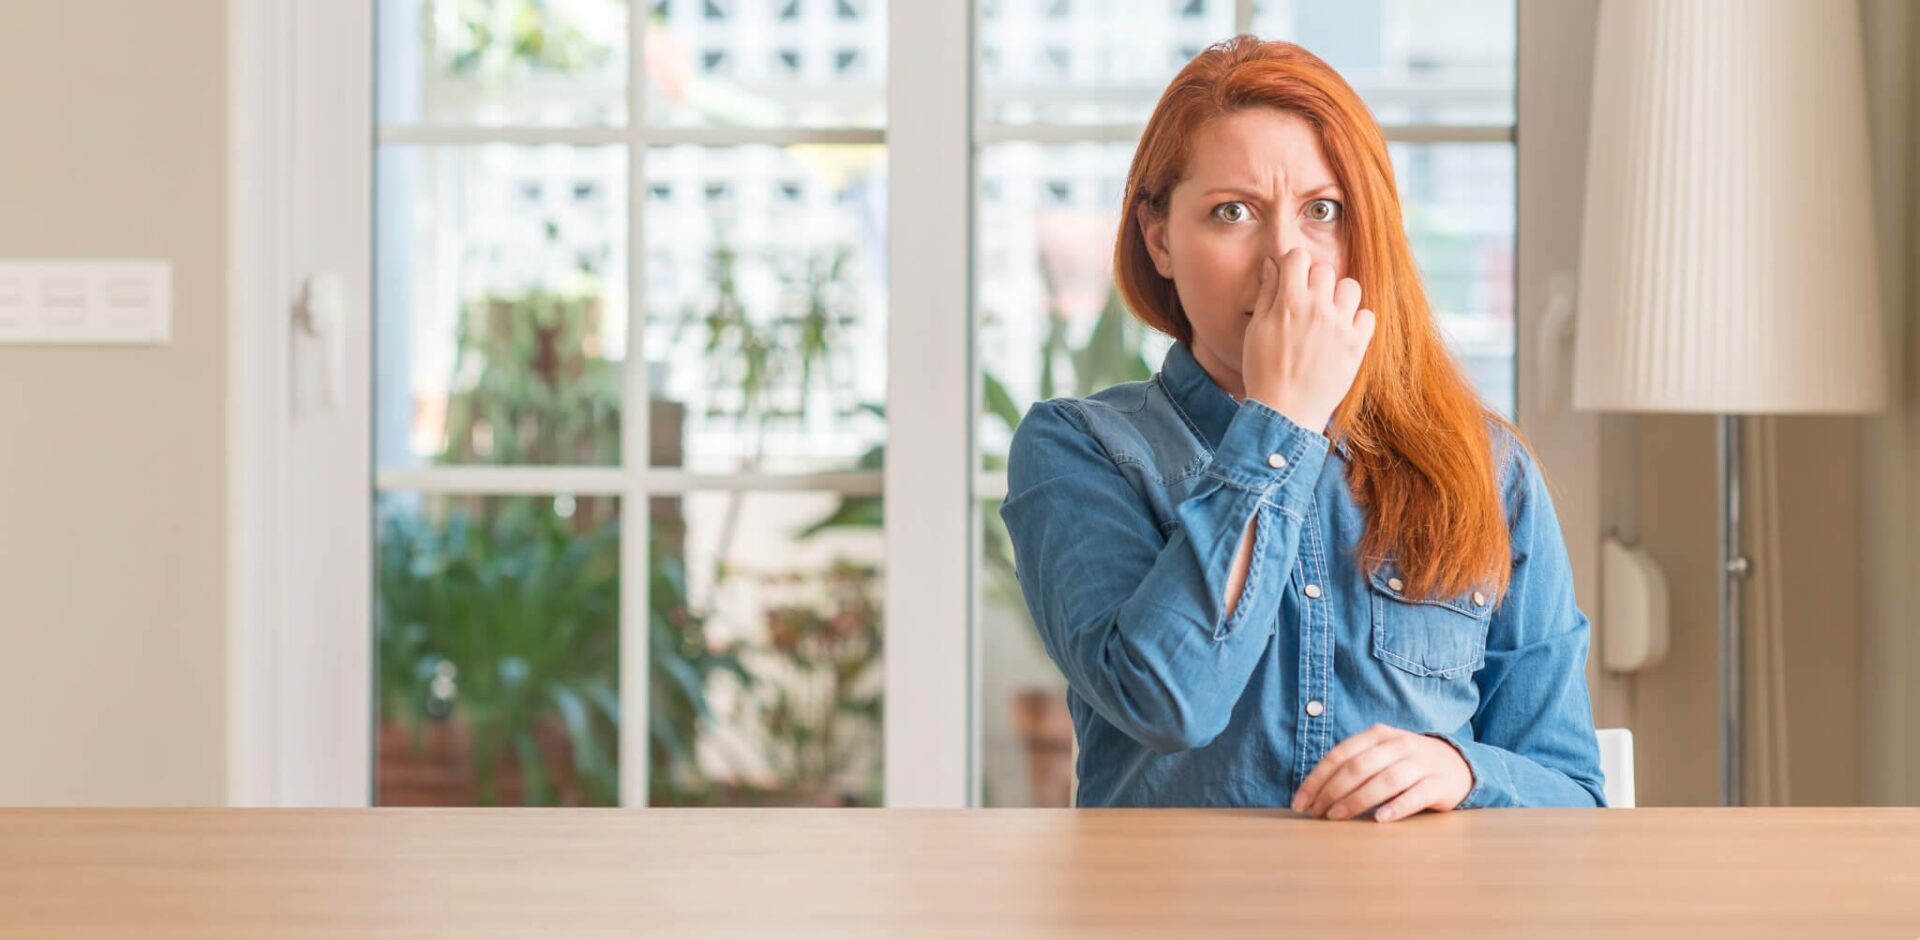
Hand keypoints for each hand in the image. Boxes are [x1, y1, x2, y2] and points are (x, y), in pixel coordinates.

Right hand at [1241, 248, 1374, 433]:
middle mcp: (1318, 309)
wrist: (1285, 412)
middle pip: (1325, 270)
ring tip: (1328, 314)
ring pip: (1351, 287)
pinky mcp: (1357, 345)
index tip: (1291, 279)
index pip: (1298, 257)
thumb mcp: (1256, 329)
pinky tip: (1343, 332)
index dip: (1293, 265)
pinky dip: (1358, 320)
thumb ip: (1267, 293)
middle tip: (1307, 301)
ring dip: (1339, 296)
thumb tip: (1272, 263)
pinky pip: (1368, 315)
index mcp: (1290, 302)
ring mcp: (1341, 326)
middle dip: (1315, 280)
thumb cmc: (1263, 371)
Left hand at [1290, 724, 1473, 822]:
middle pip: (1359, 767)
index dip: (1317, 779)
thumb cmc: (1406, 763)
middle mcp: (1398, 745)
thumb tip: (1315, 793)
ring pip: (1385, 780)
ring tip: (1338, 817)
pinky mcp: (1439, 783)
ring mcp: (1421, 763)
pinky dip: (1397, 807)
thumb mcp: (1379, 754)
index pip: (1339, 755)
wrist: (1456, 763)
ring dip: (1358, 800)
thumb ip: (1352, 765)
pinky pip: (1416, 795)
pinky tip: (1380, 820)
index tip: (1300, 803)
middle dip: (1332, 791)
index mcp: (1377, 735)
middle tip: (1317, 814)